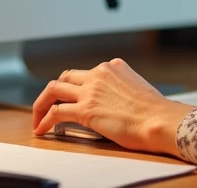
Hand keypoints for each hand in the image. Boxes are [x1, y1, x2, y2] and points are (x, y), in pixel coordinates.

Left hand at [31, 58, 190, 156]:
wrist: (158, 119)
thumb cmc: (154, 111)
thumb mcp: (138, 89)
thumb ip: (121, 89)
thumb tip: (115, 102)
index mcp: (114, 66)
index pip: (87, 72)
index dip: (77, 86)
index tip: (74, 98)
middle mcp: (100, 73)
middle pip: (66, 77)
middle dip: (55, 90)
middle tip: (49, 104)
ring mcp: (90, 91)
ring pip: (54, 88)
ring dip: (42, 102)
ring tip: (38, 116)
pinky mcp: (85, 109)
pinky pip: (55, 112)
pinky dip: (44, 120)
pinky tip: (42, 129)